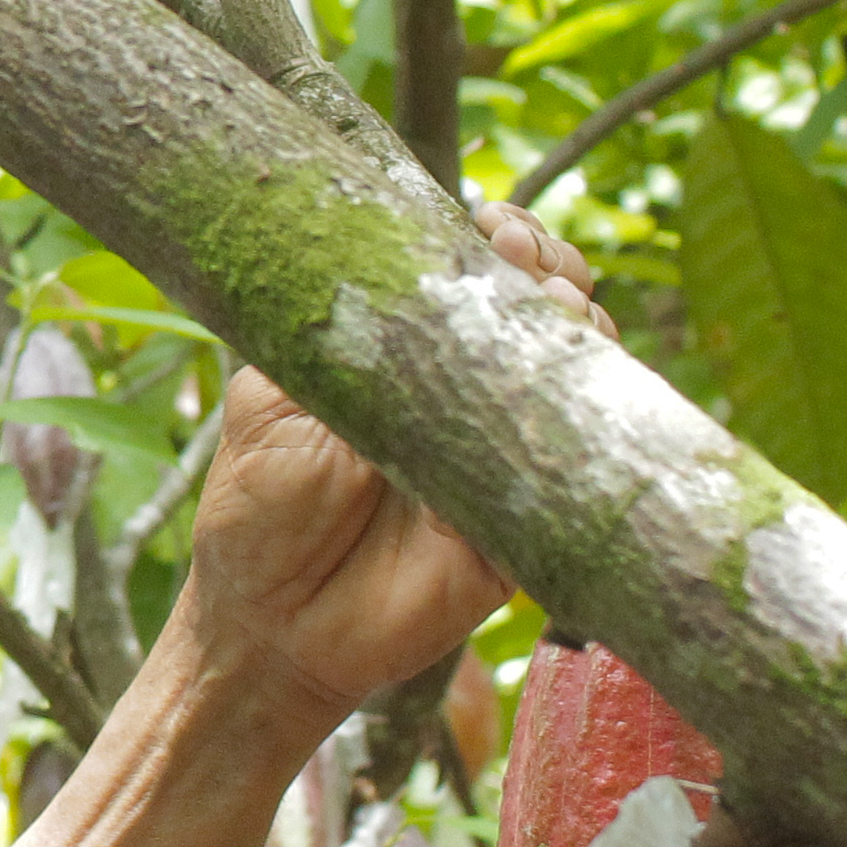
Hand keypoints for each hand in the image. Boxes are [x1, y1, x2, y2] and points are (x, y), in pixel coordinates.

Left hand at [169, 202, 609, 718]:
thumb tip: (404, 283)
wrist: (266, 625)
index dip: (501, 237)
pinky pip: (582, 466)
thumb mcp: (274, 400)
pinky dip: (588, 417)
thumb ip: (333, 340)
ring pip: (581, 371)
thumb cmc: (259, 505)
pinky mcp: (528, 525)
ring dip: (578, 324)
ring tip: (550, 305)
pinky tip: (568, 381)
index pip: (478, 273)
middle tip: (523, 255)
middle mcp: (471, 392)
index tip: (489, 222)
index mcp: (410, 350)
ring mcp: (506, 453)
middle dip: (551, 264)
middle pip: (548, 305)